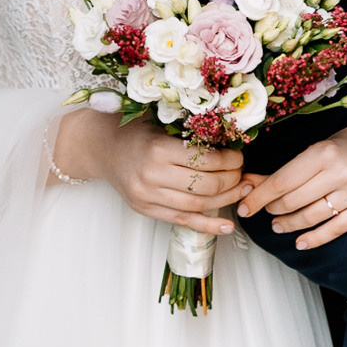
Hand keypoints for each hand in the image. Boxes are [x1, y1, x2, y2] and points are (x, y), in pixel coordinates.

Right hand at [52, 107, 246, 237]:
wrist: (102, 147)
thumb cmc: (135, 130)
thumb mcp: (162, 121)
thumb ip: (191, 133)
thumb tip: (231, 143)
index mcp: (158, 148)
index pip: (204, 159)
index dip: (229, 160)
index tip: (240, 155)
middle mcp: (152, 175)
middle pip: (205, 185)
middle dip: (231, 180)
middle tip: (243, 173)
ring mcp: (148, 196)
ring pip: (197, 204)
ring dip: (225, 200)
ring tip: (242, 192)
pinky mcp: (146, 210)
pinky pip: (182, 221)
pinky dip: (207, 225)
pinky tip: (227, 225)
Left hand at [236, 119, 346, 249]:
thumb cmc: (340, 148)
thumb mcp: (312, 151)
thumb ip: (282, 171)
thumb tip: (246, 184)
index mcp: (323, 152)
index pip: (282, 182)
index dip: (259, 197)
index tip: (244, 207)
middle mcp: (341, 171)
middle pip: (295, 200)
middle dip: (274, 209)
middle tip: (268, 212)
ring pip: (313, 217)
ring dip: (290, 225)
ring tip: (279, 225)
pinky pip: (336, 229)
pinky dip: (315, 238)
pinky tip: (300, 242)